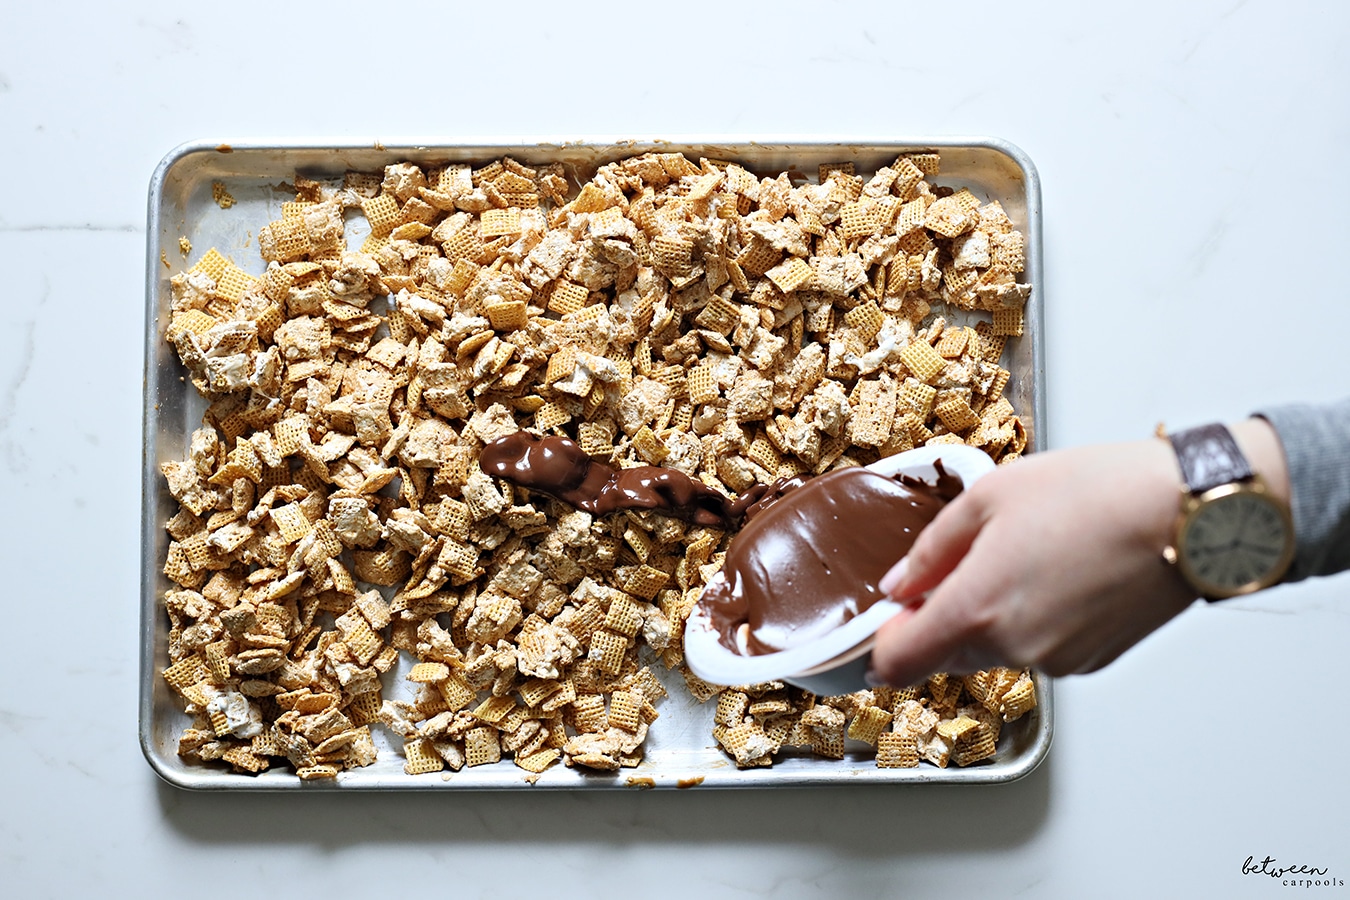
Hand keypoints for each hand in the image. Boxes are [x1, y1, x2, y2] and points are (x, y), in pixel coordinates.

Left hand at [868, 439, 1196, 684]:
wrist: (1186, 513)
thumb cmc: (1096, 493)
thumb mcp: (989, 497)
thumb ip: (931, 550)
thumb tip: (899, 585)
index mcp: (977, 608)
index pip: (899, 664)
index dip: (883, 645)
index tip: (885, 622)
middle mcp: (1012, 647)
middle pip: (945, 656)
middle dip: (939, 621)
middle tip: (963, 564)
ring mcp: (1054, 661)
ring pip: (993, 652)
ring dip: (989, 618)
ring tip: (1024, 556)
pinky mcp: (1090, 662)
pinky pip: (1037, 650)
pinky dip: (1033, 622)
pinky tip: (1058, 574)